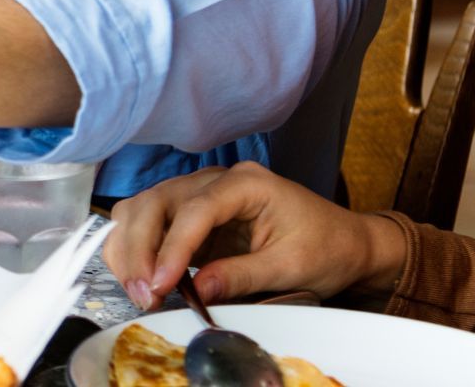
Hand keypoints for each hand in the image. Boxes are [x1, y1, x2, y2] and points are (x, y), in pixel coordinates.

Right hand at [104, 162, 407, 309]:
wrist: (345, 243)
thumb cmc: (327, 249)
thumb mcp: (293, 267)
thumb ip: (244, 275)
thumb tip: (196, 291)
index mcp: (246, 183)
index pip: (194, 209)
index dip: (172, 248)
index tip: (160, 285)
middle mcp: (213, 180)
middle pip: (155, 203)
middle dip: (140, 250)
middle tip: (144, 294)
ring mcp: (196, 194)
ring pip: (141, 209)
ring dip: (130, 249)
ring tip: (139, 291)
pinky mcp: (187, 215)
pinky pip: (146, 224)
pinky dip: (134, 250)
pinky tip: (141, 279)